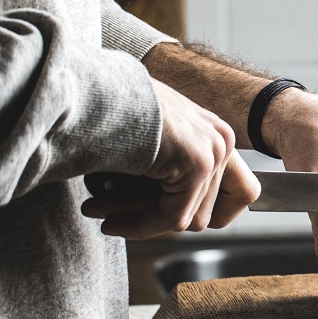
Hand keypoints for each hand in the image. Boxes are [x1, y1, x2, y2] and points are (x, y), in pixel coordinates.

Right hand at [82, 81, 259, 237]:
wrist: (92, 92)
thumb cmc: (109, 112)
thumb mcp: (151, 145)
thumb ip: (170, 173)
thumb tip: (173, 218)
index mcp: (215, 136)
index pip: (225, 195)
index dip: (187, 214)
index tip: (146, 219)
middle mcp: (223, 141)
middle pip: (201, 209)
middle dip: (151, 219)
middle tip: (109, 218)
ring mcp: (214, 151)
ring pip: (184, 217)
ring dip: (138, 222)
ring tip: (99, 214)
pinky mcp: (197, 163)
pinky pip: (173, 217)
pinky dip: (140, 225)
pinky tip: (109, 222)